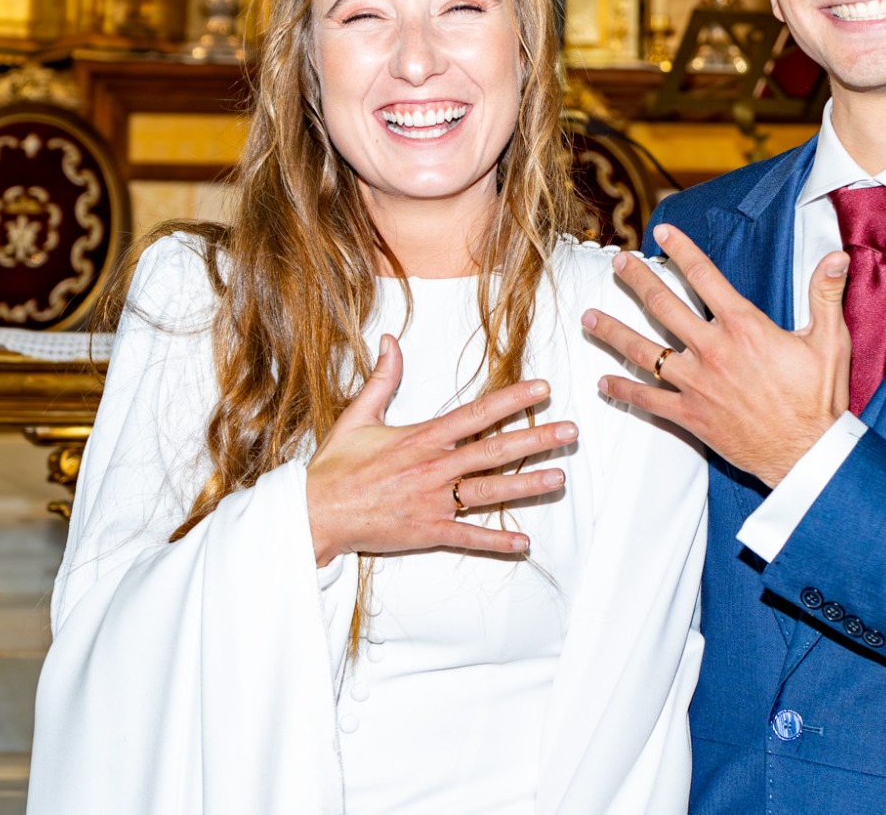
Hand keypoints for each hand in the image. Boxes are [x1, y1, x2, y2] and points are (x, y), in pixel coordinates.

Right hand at [305, 334, 576, 565]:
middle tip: (571, 432)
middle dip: (536, 439)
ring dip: (527, 486)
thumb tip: (390, 340)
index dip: (512, 400)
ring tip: (561, 478)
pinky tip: (524, 544)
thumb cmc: (336, 467)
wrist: (314, 513)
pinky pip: (468, 536)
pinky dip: (496, 542)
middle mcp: (434, 468)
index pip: (477, 414)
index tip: (542, 389)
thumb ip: (383, 379)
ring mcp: (433, 501)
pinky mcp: (427, 531)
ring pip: (490, 491)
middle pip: (495, 451)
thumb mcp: (358, 416)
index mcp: (422, 437)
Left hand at [585, 224, 850, 487]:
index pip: (704, 276)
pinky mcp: (690, 416)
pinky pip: (648, 401)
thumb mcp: (829, 340)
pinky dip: (623, 390)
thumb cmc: (819, 399)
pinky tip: (603, 381)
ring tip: (589, 317)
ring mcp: (697, 384)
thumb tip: (838, 255)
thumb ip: (826, 294)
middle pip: (663, 306)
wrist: (807, 454)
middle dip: (636, 280)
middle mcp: (713, 350)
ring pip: (643, 351)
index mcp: (744, 326)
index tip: (662, 231)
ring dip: (612, 331)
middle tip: (617, 262)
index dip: (681, 249)